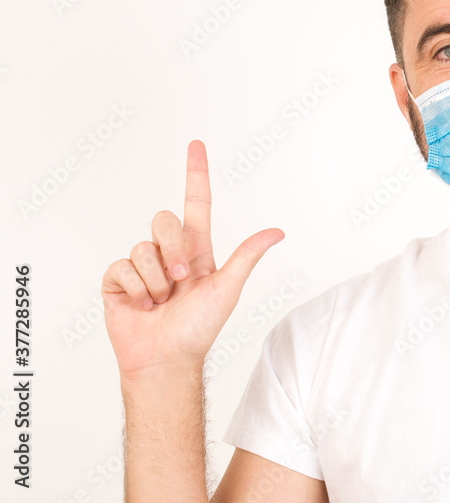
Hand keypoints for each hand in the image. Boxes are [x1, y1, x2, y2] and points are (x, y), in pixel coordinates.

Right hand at [101, 140, 283, 378]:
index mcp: (197, 250)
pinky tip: (141, 305)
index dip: (195, 173)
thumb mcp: (227, 288)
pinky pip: (122, 266)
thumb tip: (278, 231)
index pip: (196, 203)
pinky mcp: (117, 280)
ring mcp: (142, 266)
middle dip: (174, 249)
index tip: (196, 144)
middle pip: (164, 220)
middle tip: (182, 280)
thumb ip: (247, 255)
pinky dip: (135, 288)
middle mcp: (168, 253)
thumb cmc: (199, 328)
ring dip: (156, 278)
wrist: (166, 359)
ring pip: (143, 247)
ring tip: (162, 300)